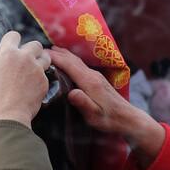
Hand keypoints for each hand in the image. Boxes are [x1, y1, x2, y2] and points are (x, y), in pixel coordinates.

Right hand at [0, 31, 50, 126]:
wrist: (7, 116)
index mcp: (7, 53)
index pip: (14, 35)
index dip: (12, 41)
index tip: (12, 48)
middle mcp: (24, 58)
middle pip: (35, 44)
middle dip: (31, 50)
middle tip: (25, 60)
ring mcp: (36, 70)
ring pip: (45, 57)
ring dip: (40, 61)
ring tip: (33, 70)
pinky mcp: (44, 82)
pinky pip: (46, 75)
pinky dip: (40, 79)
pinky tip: (32, 87)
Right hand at [50, 47, 165, 168]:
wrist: (128, 118)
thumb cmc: (109, 120)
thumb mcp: (94, 116)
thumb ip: (83, 104)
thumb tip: (71, 93)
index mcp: (90, 82)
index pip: (70, 65)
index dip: (56, 58)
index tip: (43, 53)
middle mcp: (93, 76)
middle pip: (73, 60)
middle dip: (58, 53)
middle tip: (42, 49)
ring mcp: (96, 76)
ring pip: (77, 61)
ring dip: (64, 55)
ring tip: (51, 51)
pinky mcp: (97, 80)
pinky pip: (80, 65)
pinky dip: (70, 60)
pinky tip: (66, 62)